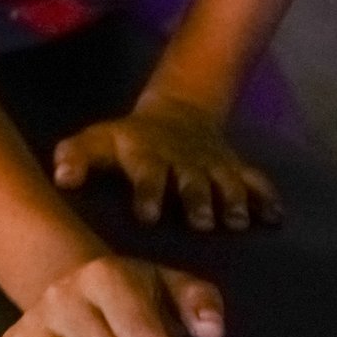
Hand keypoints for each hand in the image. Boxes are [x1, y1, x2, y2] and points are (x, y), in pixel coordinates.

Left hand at [53, 97, 281, 229]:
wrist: (177, 113)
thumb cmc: (128, 141)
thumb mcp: (98, 141)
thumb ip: (75, 157)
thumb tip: (60, 177)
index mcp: (147, 156)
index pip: (147, 172)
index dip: (148, 191)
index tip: (147, 214)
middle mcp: (183, 161)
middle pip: (192, 181)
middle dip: (196, 200)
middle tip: (200, 222)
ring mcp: (212, 165)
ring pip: (226, 182)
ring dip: (231, 200)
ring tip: (234, 221)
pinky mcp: (235, 168)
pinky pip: (256, 180)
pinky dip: (266, 197)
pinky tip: (275, 217)